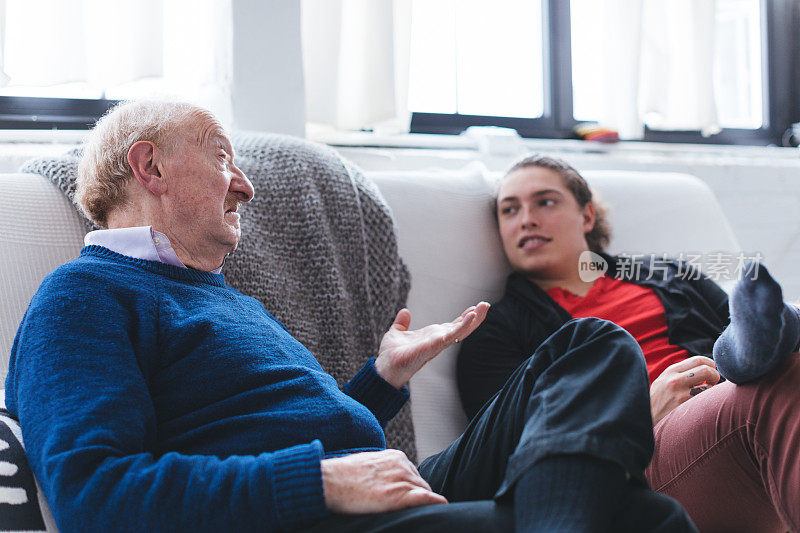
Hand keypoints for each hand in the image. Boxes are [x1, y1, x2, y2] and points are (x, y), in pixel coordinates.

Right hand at [321, 450, 447, 513]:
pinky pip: (426, 498)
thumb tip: (384, 481)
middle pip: (420, 484)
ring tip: (410, 511)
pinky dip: (434, 502)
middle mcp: (402, 465)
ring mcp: (402, 479)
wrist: (330, 482)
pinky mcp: (400, 495)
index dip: (409, 488)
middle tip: (406, 509)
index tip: (403, 498)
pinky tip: (442, 506)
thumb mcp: (367, 465)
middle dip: (416, 495)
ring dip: (420, 502)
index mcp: (395, 456)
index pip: (412, 475)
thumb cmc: (342, 476)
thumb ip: (382, 470)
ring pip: (424, 492)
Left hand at [375, 302, 489, 388]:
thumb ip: (402, 323)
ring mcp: (437, 344)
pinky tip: (470, 318)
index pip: (452, 326)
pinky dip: (461, 327)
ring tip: (483, 308)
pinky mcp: (432, 347)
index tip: (474, 308)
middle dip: (475, 318)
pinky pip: (450, 336)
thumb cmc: (391, 355)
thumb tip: (405, 311)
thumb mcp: (396, 333)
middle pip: (461, 329)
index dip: (464, 318)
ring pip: (460, 332)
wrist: (384, 368)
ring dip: (473, 320)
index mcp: (432, 337)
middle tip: (486, 305)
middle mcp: (438, 341)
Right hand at [650, 356, 720, 424]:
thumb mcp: (663, 380)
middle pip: (706, 369)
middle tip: (713, 382)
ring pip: (709, 387)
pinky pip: (704, 401)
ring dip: (713, 390)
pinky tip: (702, 404)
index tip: (711, 370)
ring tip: (706, 395)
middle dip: (715, 375)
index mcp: (670, 371)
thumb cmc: (656, 400)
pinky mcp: (683, 408)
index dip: (711, 364)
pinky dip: (708, 401)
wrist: (643, 416)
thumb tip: (703, 368)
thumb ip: (679, 373)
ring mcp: (679, 394)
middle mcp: (674, 380)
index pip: (698, 360)